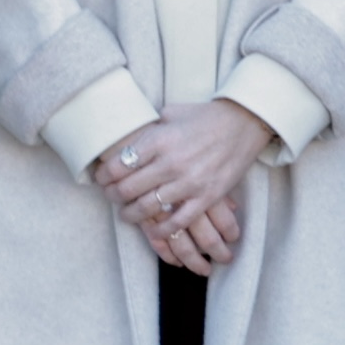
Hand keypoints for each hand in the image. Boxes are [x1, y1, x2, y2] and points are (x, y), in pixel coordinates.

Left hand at [89, 97, 266, 273]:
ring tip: (126, 213)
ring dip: (131, 214)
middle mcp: (170, 162)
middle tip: (110, 197)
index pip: (118, 164)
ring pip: (148, 208)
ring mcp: (189, 182)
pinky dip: (162, 231)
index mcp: (158, 139)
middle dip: (113, 196)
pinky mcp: (206, 197)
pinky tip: (154, 231)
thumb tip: (128, 138)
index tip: (100, 179)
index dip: (103, 176)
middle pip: (128, 189)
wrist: (244, 123)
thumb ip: (149, 129)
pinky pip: (178, 222)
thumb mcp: (171, 114)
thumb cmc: (205, 117)